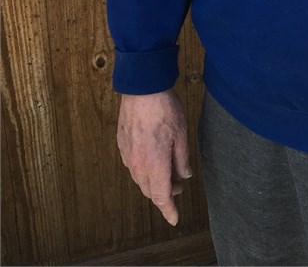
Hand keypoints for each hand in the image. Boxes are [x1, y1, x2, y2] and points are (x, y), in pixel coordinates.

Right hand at [117, 90, 191, 225]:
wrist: (142, 89)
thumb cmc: (165, 110)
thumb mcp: (182, 134)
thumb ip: (182, 159)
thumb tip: (184, 176)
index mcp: (155, 165)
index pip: (161, 197)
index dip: (168, 210)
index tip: (174, 219)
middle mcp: (138, 165)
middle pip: (150, 191)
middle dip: (165, 193)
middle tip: (178, 186)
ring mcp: (128, 155)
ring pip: (140, 179)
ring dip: (154, 181)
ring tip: (169, 170)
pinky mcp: (122, 145)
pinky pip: (133, 166)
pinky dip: (145, 169)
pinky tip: (154, 158)